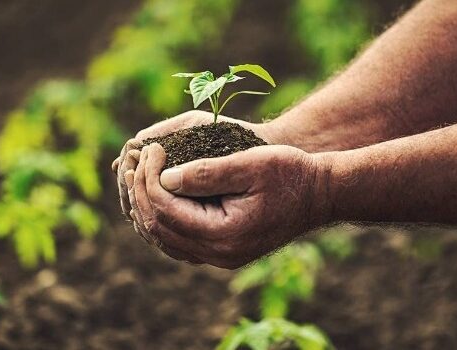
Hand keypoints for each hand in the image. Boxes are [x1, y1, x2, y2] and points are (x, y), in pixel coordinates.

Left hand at [131, 143, 331, 268]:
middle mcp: (219, 254)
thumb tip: (164, 177)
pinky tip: (156, 195)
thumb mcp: (251, 164)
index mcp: (225, 235)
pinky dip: (162, 220)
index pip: (166, 210)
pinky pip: (179, 242)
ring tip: (138, 175)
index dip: (150, 178)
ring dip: (147, 207)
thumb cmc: (291, 173)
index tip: (151, 148)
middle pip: (159, 228)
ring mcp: (220, 257)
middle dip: (141, 192)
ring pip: (165, 239)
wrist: (321, 194)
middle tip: (135, 160)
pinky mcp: (223, 251)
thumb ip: (207, 173)